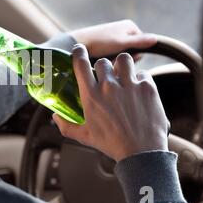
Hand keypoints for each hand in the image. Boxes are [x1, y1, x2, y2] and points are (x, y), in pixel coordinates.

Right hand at [52, 44, 168, 161]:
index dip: (79, 53)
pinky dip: (141, 79)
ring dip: (122, 65)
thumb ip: (65, 125)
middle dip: (104, 67)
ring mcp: (129, 86)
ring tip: (124, 74)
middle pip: (103, 61)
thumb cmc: (111, 144)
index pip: (81, 64)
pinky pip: (143, 73)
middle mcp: (109, 87)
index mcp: (91, 96)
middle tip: (107, 76)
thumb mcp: (84, 136)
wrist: (141, 152)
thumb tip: (55, 116)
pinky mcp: (147, 88)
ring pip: (124, 59)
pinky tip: (139, 89)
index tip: (79, 50)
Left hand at [70, 20, 156, 57]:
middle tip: (111, 58)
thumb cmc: (99, 42)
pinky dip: (107, 59)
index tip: (121, 56)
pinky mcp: (105, 45)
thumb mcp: (121, 43)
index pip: (142, 46)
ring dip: (115, 60)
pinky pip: (112, 56)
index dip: (134, 55)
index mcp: (130, 26)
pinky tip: (99, 58)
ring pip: (122, 55)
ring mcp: (114, 37)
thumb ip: (139, 42)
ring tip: (104, 57)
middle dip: (123, 58)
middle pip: (132, 51)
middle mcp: (123, 30)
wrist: (76, 44)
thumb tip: (156, 40)